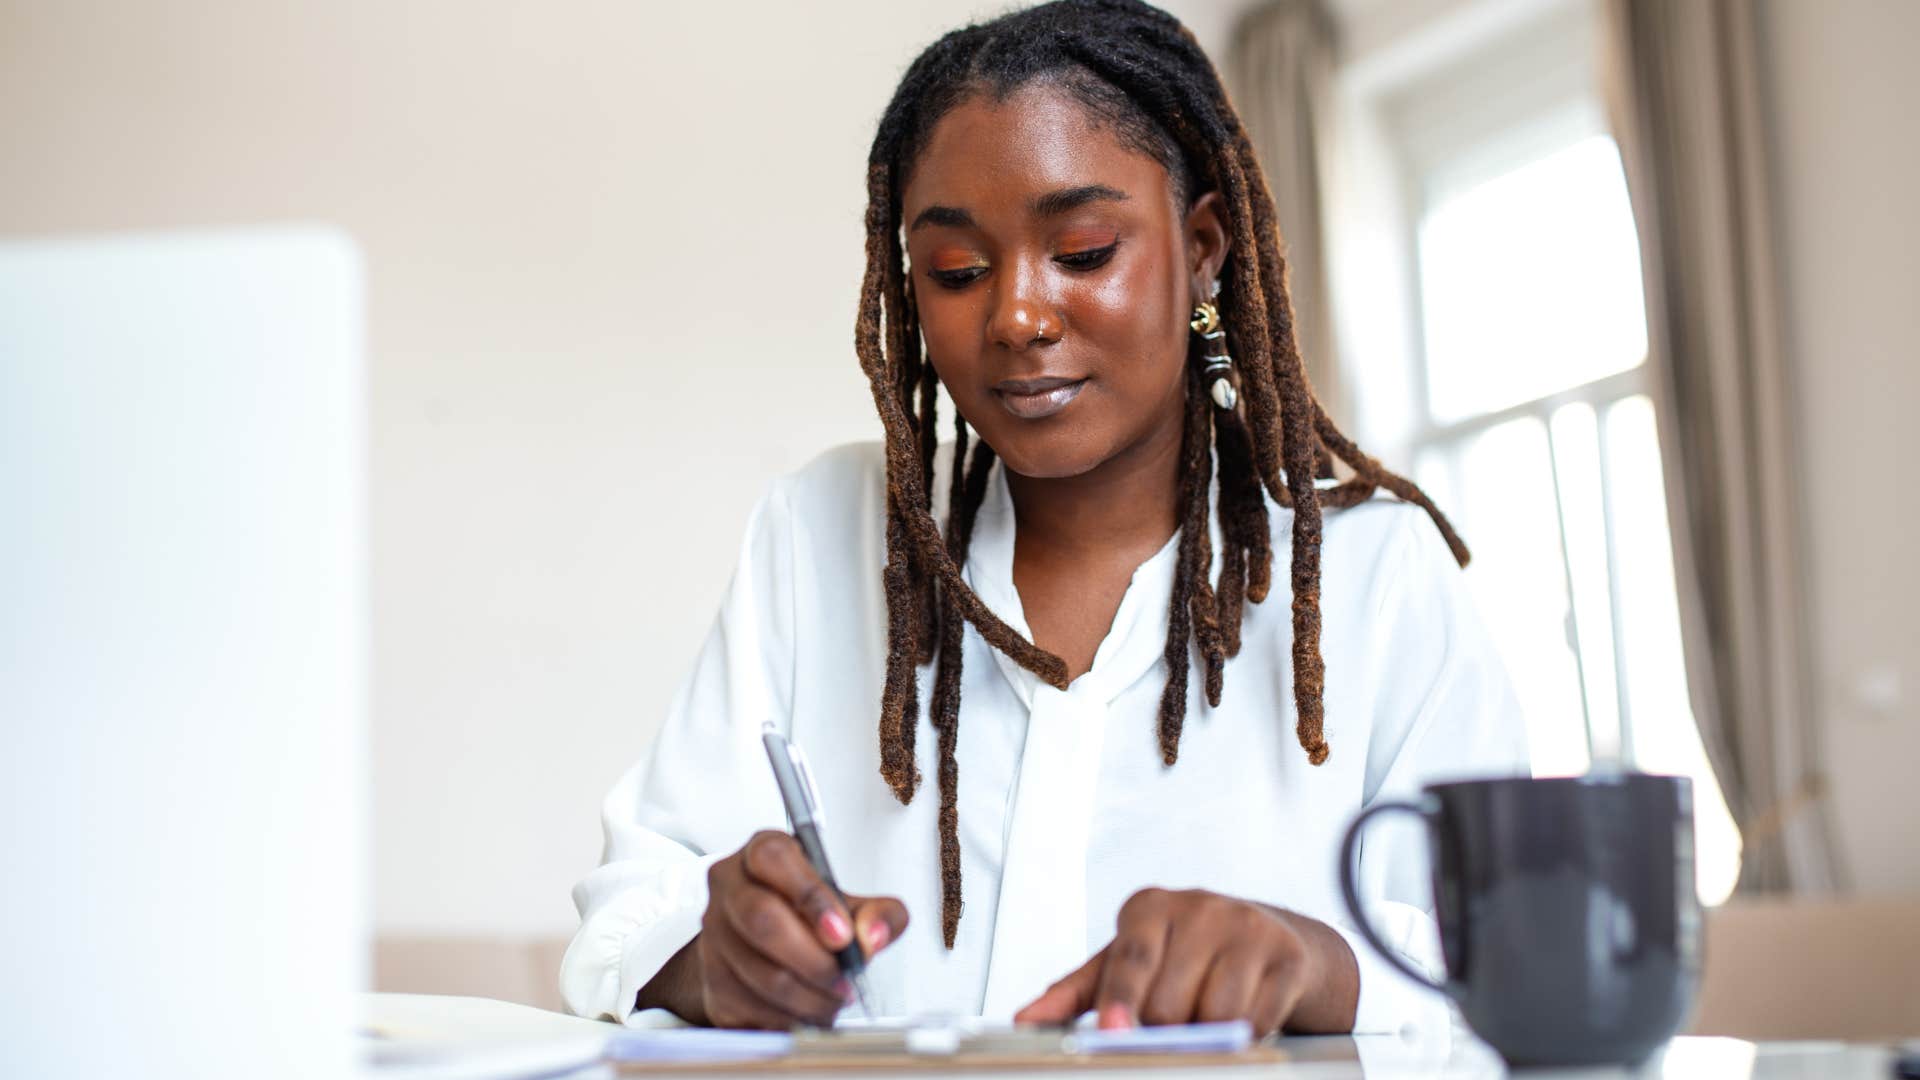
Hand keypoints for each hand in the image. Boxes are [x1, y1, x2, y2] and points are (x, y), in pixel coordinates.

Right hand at [674, 830, 907, 1028]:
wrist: (766, 949)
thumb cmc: (809, 917)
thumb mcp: (850, 905)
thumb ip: (878, 914)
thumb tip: (872, 937)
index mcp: (762, 853)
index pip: (774, 859)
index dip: (811, 897)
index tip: (842, 935)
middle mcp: (729, 887)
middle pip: (762, 920)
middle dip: (813, 960)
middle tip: (845, 981)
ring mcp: (713, 934)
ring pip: (760, 973)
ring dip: (808, 998)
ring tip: (834, 1000)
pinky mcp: (710, 979)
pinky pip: (751, 1007)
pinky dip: (788, 1018)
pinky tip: (808, 1012)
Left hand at [1014, 888, 1357, 1036]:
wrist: (1269, 937)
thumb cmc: (1182, 952)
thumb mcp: (1127, 962)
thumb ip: (1076, 993)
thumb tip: (1025, 1020)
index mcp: (1149, 907)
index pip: (1130, 958)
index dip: (1121, 999)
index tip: (1113, 1031)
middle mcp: (1199, 908)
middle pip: (1170, 1002)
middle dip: (1166, 1029)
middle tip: (1170, 1024)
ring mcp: (1247, 927)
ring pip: (1216, 1016)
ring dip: (1207, 1035)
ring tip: (1205, 1017)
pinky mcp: (1286, 955)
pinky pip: (1257, 1020)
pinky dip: (1245, 1035)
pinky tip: (1242, 1015)